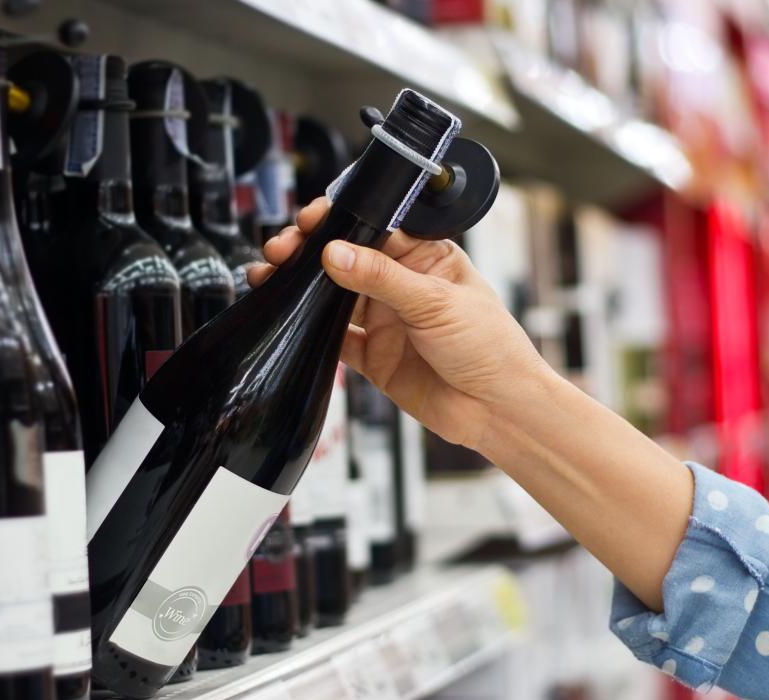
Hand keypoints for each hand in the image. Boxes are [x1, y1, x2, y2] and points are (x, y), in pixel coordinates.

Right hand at [249, 197, 550, 450]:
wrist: (497, 410)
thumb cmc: (491, 346)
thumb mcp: (436, 302)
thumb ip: (381, 278)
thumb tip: (335, 252)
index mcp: (425, 257)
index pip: (374, 227)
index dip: (340, 220)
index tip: (311, 219)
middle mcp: (402, 285)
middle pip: (345, 258)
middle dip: (310, 250)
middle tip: (283, 249)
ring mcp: (386, 320)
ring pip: (332, 296)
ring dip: (302, 286)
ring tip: (271, 275)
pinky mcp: (374, 356)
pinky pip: (334, 337)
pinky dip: (309, 329)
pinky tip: (290, 316)